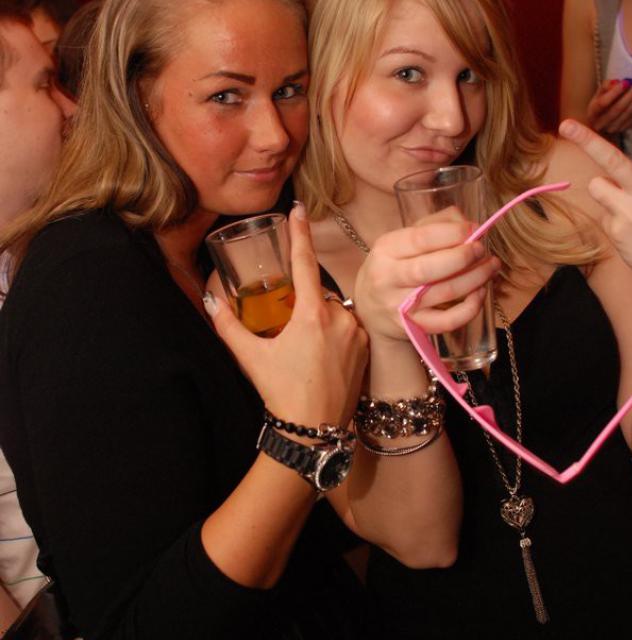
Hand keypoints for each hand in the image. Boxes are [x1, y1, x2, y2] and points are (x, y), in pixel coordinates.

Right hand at [204, 203, 367, 426]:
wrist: (315, 429)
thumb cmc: (282, 392)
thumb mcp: (251, 357)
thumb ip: (228, 326)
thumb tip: (210, 301)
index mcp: (311, 314)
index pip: (304, 262)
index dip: (299, 233)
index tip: (297, 210)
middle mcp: (340, 317)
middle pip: (317, 293)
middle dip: (303, 305)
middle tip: (291, 335)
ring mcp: (357, 333)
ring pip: (335, 310)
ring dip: (320, 319)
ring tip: (308, 352)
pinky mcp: (367, 347)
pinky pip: (349, 326)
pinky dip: (336, 332)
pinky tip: (325, 357)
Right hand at [353, 208, 500, 342]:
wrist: (370, 310)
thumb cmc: (393, 268)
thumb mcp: (401, 242)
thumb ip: (433, 225)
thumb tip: (467, 222)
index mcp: (385, 250)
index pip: (419, 239)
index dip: (451, 233)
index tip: (473, 229)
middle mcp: (388, 278)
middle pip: (428, 269)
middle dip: (463, 257)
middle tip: (482, 250)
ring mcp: (399, 305)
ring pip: (444, 293)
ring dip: (475, 279)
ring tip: (490, 267)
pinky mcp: (413, 326)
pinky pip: (447, 321)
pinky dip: (469, 308)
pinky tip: (479, 294)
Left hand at [559, 102, 631, 271]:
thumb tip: (602, 172)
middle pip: (612, 159)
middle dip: (586, 140)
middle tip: (566, 125)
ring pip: (597, 186)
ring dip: (607, 194)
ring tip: (629, 210)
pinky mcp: (618, 227)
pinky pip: (601, 213)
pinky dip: (612, 219)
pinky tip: (629, 229)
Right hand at [587, 79, 631, 133]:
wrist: (603, 119)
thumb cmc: (603, 102)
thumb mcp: (601, 93)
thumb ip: (606, 86)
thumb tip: (615, 83)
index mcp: (592, 113)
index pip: (601, 104)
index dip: (614, 93)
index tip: (625, 82)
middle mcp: (598, 124)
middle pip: (613, 112)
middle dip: (627, 97)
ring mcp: (609, 129)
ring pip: (623, 118)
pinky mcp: (620, 131)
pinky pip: (629, 122)